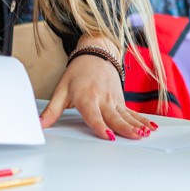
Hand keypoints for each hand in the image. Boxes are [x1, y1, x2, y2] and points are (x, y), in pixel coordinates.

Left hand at [39, 46, 154, 140]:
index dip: (100, 126)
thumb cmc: (77, 73)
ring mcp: (114, 99)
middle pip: (114, 116)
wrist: (95, 54)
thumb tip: (38, 125)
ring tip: (146, 133)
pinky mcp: (121, 100)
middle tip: (135, 136)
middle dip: (125, 127)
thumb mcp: (61, 90)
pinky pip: (132, 112)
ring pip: (126, 115)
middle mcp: (102, 98)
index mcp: (86, 97)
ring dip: (137, 124)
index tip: (108, 136)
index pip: (93, 115)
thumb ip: (51, 110)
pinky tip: (151, 127)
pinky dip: (142, 120)